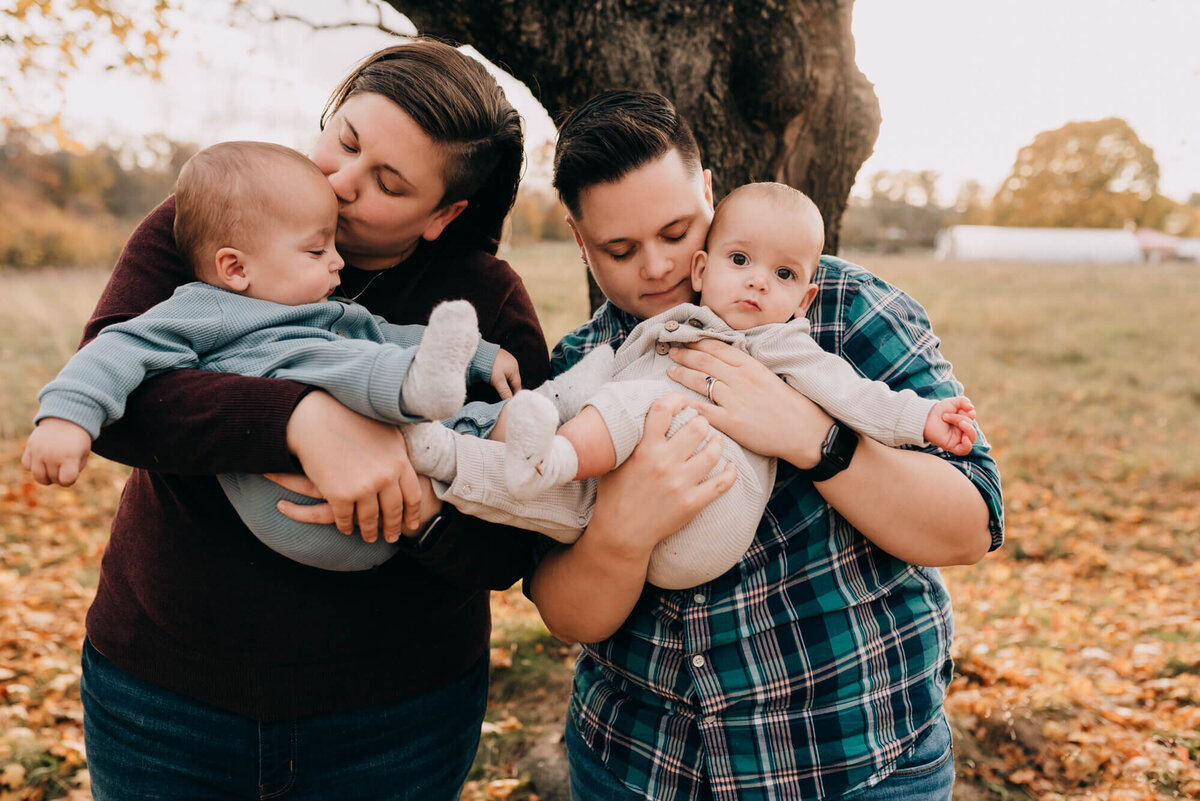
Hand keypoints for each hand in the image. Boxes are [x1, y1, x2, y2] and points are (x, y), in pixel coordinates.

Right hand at [22, 418, 92, 486]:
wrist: (66, 419)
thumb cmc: (77, 441)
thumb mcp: (83, 454)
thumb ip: (74, 470)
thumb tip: (61, 481)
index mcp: (69, 456)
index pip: (66, 480)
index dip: (69, 480)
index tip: (72, 471)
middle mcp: (52, 455)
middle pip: (53, 479)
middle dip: (59, 476)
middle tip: (64, 464)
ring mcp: (38, 451)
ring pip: (38, 476)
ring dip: (46, 476)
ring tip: (53, 466)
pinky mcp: (29, 447)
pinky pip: (27, 465)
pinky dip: (34, 465)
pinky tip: (43, 458)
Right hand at [285, 391, 422, 540]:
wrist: (316, 418)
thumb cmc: (349, 419)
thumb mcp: (385, 432)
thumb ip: (399, 452)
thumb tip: (410, 462)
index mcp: (399, 461)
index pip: (412, 495)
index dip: (411, 513)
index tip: (411, 524)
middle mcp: (385, 477)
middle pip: (392, 511)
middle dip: (392, 527)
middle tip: (391, 536)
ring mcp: (363, 488)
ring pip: (369, 519)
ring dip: (369, 531)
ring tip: (368, 537)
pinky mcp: (340, 495)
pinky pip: (345, 519)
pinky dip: (345, 526)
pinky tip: (345, 529)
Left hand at [490, 348, 520, 398]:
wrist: (479, 352)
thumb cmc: (489, 365)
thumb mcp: (498, 381)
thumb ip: (505, 391)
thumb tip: (510, 400)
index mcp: (514, 369)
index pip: (518, 386)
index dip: (514, 394)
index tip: (509, 401)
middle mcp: (513, 363)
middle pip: (514, 380)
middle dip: (509, 388)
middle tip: (503, 396)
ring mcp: (507, 359)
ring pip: (509, 375)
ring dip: (505, 382)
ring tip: (499, 387)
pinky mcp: (501, 357)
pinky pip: (504, 369)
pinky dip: (501, 375)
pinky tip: (496, 378)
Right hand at [589, 393, 735, 557]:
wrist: (620, 534)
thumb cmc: (614, 496)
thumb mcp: (614, 462)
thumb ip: (629, 440)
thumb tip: (638, 414)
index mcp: (643, 449)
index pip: (663, 409)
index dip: (675, 399)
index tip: (681, 402)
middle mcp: (664, 463)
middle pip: (697, 427)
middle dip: (701, 422)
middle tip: (700, 425)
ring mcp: (680, 484)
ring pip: (713, 452)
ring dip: (717, 443)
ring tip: (715, 441)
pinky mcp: (692, 503)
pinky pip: (722, 483)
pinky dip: (730, 472)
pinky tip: (729, 466)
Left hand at [667, 339, 831, 466]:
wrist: (804, 430)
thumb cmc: (787, 404)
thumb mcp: (767, 375)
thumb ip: (745, 367)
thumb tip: (724, 359)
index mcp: (750, 365)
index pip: (716, 348)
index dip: (696, 342)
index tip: (683, 339)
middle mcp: (740, 378)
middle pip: (704, 361)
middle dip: (684, 354)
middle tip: (670, 351)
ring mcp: (735, 399)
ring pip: (699, 381)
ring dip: (681, 374)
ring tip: (670, 370)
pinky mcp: (732, 422)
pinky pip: (703, 410)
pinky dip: (687, 404)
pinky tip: (675, 401)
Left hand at [924, 396, 977, 455]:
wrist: (925, 417)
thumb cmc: (939, 411)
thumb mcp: (952, 402)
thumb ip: (963, 401)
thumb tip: (971, 408)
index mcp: (965, 421)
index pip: (972, 418)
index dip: (967, 412)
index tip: (956, 408)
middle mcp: (963, 431)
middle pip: (971, 427)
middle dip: (961, 419)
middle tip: (946, 416)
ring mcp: (958, 439)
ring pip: (972, 438)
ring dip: (968, 429)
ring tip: (959, 423)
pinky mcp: (952, 446)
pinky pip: (964, 450)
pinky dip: (967, 445)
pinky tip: (965, 438)